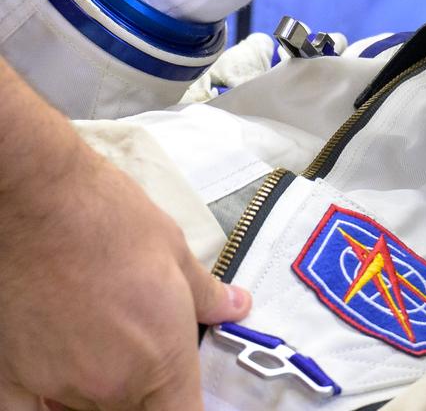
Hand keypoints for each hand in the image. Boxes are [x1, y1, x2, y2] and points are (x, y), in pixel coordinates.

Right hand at [0, 62, 250, 410]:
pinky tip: (56, 383)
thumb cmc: (111, 221)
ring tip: (101, 343)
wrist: (42, 203)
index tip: (187, 394)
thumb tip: (236, 307)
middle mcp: (110, 387)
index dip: (189, 406)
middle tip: (142, 348)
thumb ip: (207, 296)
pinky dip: (46, 406)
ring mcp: (58, 387)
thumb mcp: (177, 253)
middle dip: (145, 393)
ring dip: (99, 393)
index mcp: (162, 360)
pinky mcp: (12, 379)